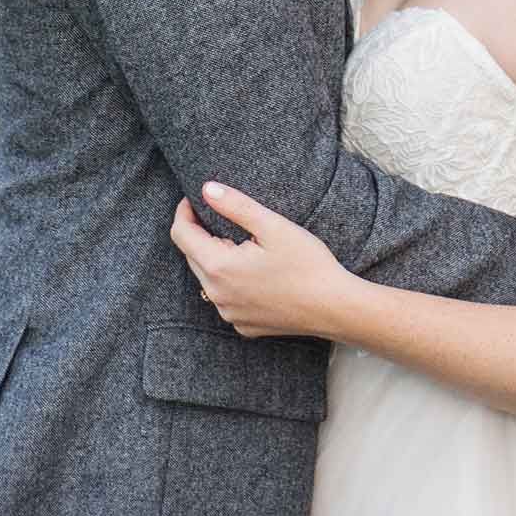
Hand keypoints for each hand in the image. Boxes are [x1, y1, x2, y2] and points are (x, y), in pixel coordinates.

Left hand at [170, 184, 353, 339]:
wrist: (334, 307)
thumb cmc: (307, 264)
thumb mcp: (272, 226)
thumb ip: (235, 205)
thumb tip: (207, 189)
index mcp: (219, 267)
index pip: (181, 235)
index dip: (184, 213)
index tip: (194, 198)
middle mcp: (217, 295)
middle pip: (192, 257)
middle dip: (201, 235)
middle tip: (227, 219)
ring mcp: (229, 314)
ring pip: (208, 279)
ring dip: (216, 260)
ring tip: (245, 246)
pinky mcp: (243, 326)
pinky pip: (226, 299)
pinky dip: (231, 283)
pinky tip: (255, 275)